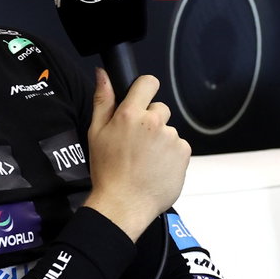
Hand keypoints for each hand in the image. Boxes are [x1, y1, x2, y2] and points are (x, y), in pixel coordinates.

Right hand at [82, 70, 190, 239]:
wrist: (124, 204)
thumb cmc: (108, 172)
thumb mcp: (96, 133)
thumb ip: (102, 100)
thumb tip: (103, 74)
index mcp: (130, 114)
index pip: (148, 82)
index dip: (145, 89)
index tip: (141, 101)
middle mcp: (154, 122)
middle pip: (160, 109)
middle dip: (151, 121)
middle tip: (137, 144)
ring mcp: (171, 138)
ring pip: (168, 131)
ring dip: (160, 141)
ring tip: (145, 160)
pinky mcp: (183, 153)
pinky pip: (178, 147)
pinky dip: (170, 155)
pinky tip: (156, 168)